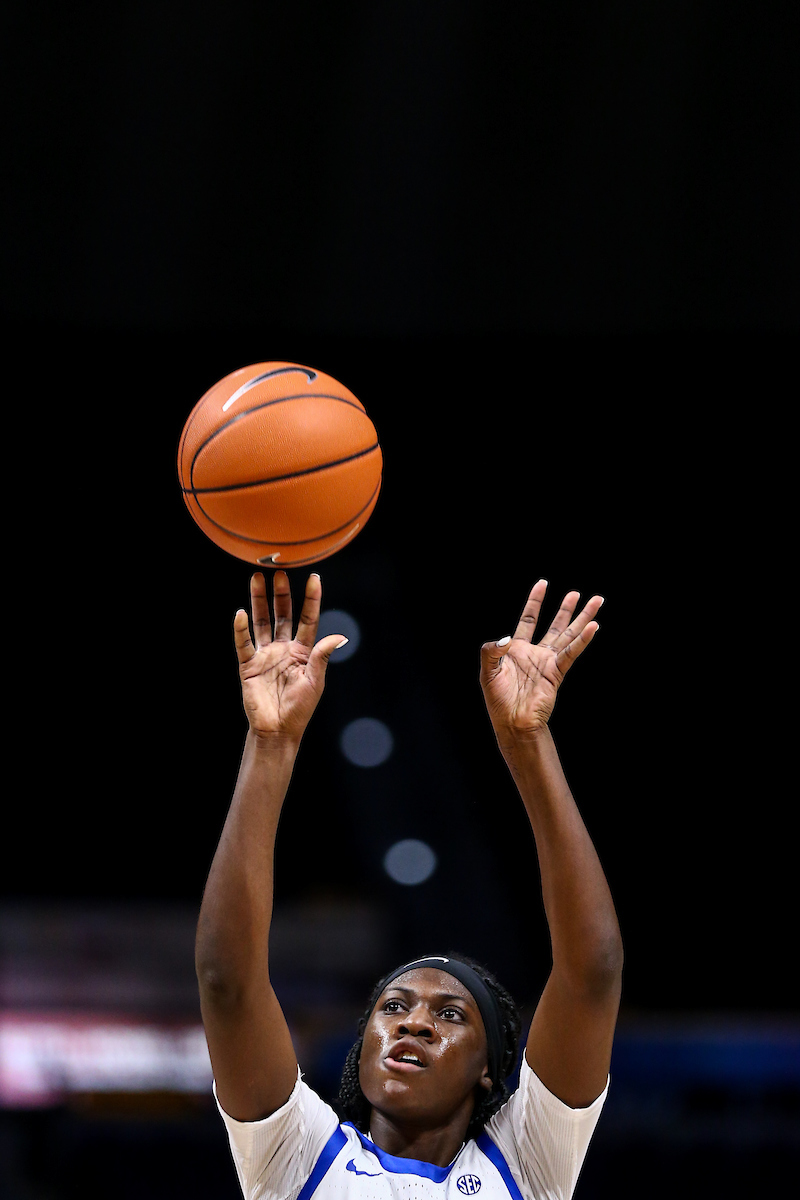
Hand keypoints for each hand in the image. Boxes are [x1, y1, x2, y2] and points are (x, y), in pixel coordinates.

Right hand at [233, 571, 346, 742]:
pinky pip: (244, 643)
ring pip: (261, 622)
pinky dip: (241, 629)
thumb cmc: (300, 709)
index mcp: (303, 652)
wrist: (278, 731)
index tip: (314, 578)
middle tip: (278, 572)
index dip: (311, 599)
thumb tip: (339, 637)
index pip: (308, 619)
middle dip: (280, 594)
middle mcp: (283, 649)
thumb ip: (322, 657)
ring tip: (256, 579)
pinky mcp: (249, 665)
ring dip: (259, 601)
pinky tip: (240, 613)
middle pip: (281, 615)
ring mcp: (265, 655)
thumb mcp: (315, 682)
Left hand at [480, 580, 602, 741]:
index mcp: (517, 650)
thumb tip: (506, 637)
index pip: (528, 620)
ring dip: (582, 618)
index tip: (543, 584)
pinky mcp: (557, 673)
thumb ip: (491, 650)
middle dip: (566, 609)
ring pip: (568, 635)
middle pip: (555, 625)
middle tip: (577, 593)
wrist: (513, 723)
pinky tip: (593, 626)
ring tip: (595, 601)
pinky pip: (571, 652)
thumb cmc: (499, 701)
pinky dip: (582, 639)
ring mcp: (548, 662)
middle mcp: (536, 653)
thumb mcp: (487, 672)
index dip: (535, 602)